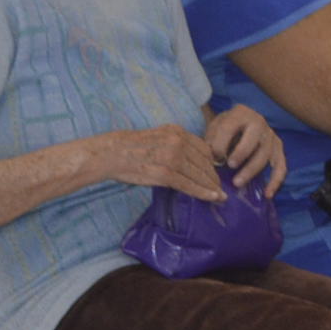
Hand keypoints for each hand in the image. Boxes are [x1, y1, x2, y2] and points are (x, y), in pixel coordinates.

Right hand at [102, 124, 225, 202]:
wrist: (110, 153)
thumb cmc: (131, 147)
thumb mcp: (158, 137)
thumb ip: (176, 144)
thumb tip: (193, 158)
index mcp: (177, 132)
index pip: (204, 149)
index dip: (212, 163)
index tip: (215, 173)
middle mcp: (178, 142)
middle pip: (204, 162)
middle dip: (213, 177)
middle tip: (220, 187)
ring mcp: (172, 158)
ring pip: (199, 175)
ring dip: (211, 187)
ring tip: (219, 195)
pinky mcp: (165, 173)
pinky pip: (189, 185)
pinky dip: (203, 193)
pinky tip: (213, 197)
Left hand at [203, 106, 286, 195]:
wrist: (242, 121)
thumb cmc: (225, 128)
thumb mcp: (215, 127)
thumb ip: (212, 140)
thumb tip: (214, 160)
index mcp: (240, 113)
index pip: (229, 128)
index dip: (220, 144)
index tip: (213, 158)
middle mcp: (259, 122)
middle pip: (253, 140)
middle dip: (241, 154)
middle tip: (230, 166)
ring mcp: (271, 136)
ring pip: (266, 155)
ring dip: (252, 170)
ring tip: (237, 183)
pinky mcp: (278, 149)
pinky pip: (281, 166)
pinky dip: (275, 181)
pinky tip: (267, 194)